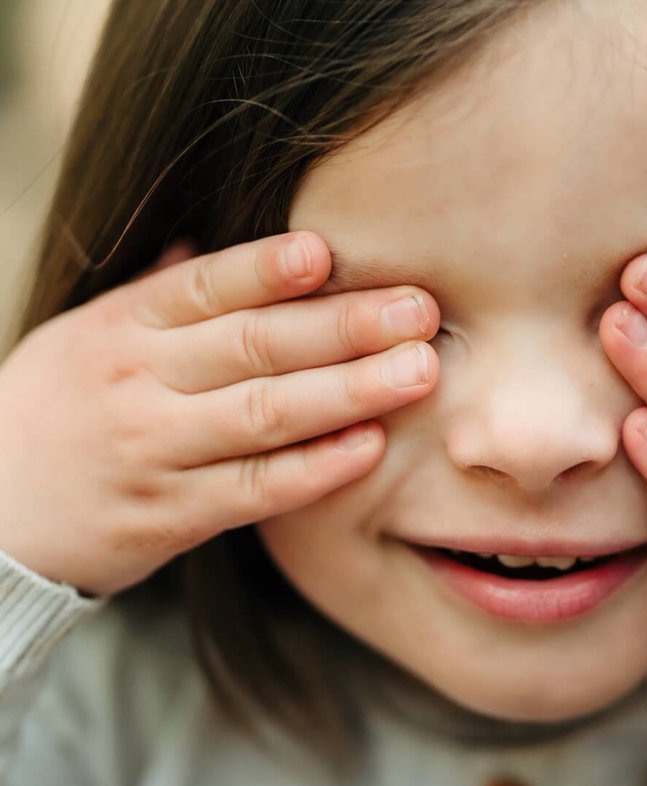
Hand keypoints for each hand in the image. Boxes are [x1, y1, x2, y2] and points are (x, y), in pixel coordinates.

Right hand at [0, 232, 438, 596]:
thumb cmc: (60, 410)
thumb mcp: (89, 337)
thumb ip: (158, 295)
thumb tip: (209, 240)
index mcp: (122, 327)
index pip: (206, 286)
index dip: (268, 269)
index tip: (331, 251)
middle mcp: (139, 383)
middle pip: (254, 346)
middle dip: (344, 326)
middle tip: (419, 311)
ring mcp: (156, 452)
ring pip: (263, 415)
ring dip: (348, 391)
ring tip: (418, 372)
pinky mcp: (173, 517)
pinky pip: (254, 489)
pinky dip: (314, 469)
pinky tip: (370, 447)